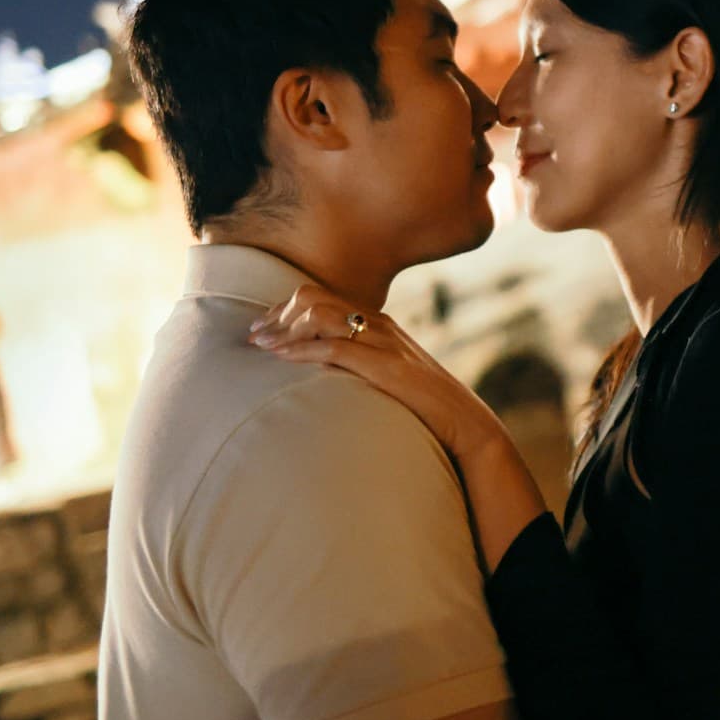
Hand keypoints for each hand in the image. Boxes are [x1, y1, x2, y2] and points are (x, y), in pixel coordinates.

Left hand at [250, 284, 510, 463]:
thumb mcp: (389, 378)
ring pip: (320, 314)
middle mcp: (378, 324)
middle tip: (254, 337)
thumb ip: (361, 367)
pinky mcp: (384, 365)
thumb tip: (324, 375)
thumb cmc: (426, 407)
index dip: (284, 310)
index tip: (262, 330)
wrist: (466, 423)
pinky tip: (281, 358)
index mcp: (378, 324)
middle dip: (277, 315)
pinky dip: (301, 350)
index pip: (320, 297)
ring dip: (283, 329)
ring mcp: (382, 341)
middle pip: (313, 297)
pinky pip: (333, 347)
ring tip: (260, 345)